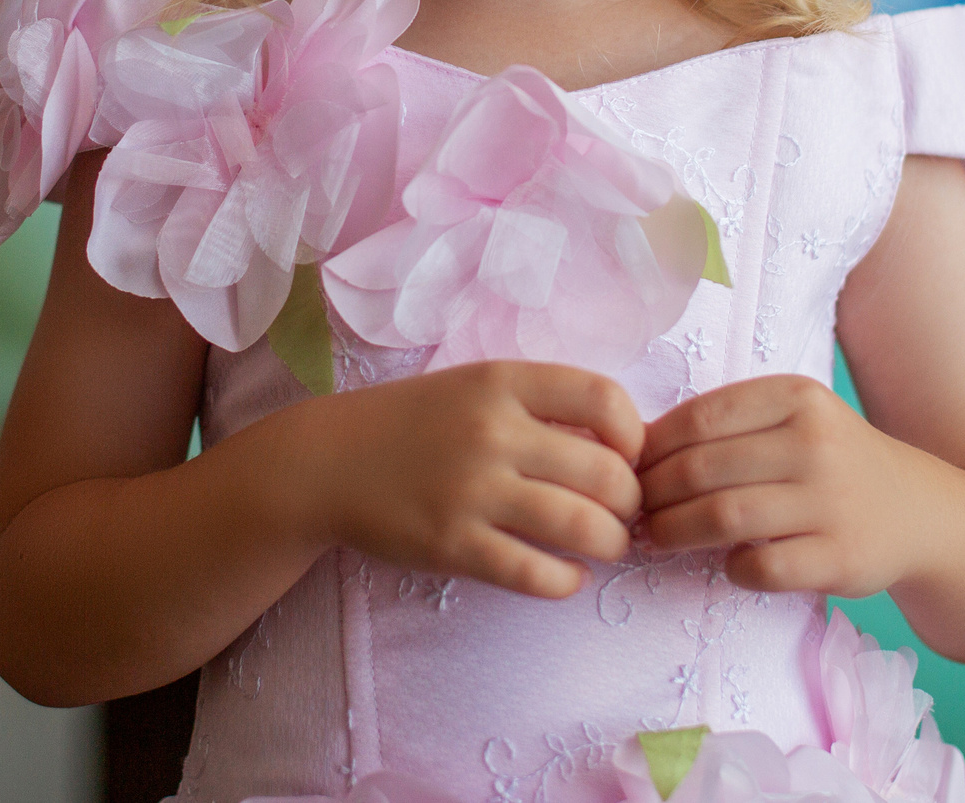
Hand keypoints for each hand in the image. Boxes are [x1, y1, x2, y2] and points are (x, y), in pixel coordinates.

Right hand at [291, 361, 644, 599]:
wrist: (329, 462)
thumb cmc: (416, 423)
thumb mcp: (476, 387)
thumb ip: (541, 405)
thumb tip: (624, 444)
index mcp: (502, 382)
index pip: (605, 399)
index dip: (635, 435)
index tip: (628, 456)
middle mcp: (492, 432)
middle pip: (607, 474)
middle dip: (630, 502)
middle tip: (622, 513)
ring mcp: (472, 491)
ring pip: (583, 528)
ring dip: (611, 544)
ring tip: (605, 545)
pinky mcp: (453, 545)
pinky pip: (537, 574)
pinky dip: (567, 581)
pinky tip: (566, 574)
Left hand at [636, 374, 912, 597]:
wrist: (917, 511)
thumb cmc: (831, 462)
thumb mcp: (792, 419)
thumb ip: (727, 424)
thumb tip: (634, 448)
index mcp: (797, 396)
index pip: (699, 418)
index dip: (651, 448)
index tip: (627, 469)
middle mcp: (816, 443)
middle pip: (702, 469)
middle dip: (652, 494)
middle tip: (632, 511)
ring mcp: (832, 501)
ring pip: (723, 517)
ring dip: (674, 533)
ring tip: (654, 539)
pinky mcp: (841, 557)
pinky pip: (762, 568)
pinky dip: (731, 570)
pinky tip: (725, 564)